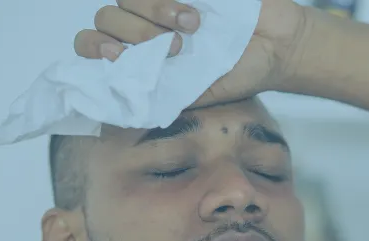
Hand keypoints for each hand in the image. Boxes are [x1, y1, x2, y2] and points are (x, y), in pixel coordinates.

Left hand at [74, 0, 311, 107]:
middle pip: (106, 17)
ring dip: (156, 10)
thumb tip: (122, 104)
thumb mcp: (197, 95)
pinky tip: (194, 12)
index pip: (91, 46)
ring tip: (193, 26)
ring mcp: (160, 3)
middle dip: (135, 33)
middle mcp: (144, 27)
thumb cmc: (239, 74)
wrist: (277, 46)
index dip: (94, 48)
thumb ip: (160, 95)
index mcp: (141, 57)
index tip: (118, 56)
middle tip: (175, 48)